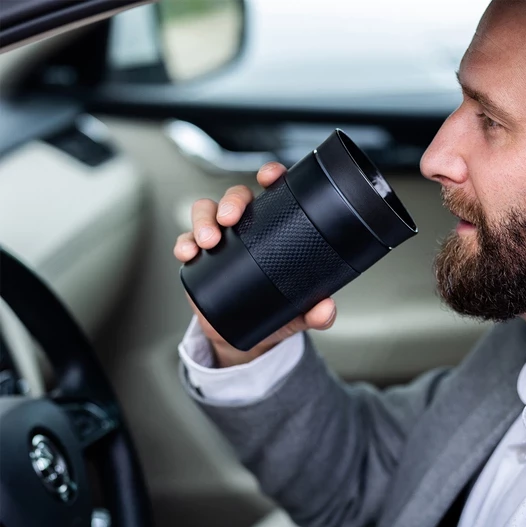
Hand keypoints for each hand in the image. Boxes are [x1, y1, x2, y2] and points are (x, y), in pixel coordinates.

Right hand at [173, 162, 336, 367]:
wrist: (247, 337)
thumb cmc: (275, 313)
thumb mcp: (299, 312)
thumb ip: (316, 312)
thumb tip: (326, 310)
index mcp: (273, 229)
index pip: (273, 193)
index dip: (270, 176)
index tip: (269, 176)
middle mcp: (245, 228)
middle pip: (236, 198)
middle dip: (231, 201)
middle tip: (230, 219)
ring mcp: (221, 241)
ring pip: (206, 212)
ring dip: (203, 221)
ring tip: (208, 241)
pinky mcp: (199, 258)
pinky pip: (186, 240)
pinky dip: (184, 243)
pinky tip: (188, 253)